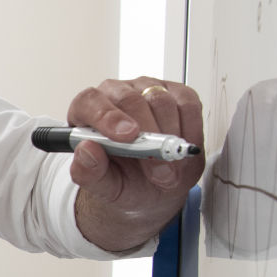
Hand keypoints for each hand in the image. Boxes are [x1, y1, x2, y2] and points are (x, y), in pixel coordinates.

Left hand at [67, 77, 206, 251]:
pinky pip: (188, 105)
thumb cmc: (123, 180)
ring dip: (169, 138)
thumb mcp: (104, 187)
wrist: (152, 186)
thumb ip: (89, 172)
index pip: (91, 102)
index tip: (127, 138)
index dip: (108, 117)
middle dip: (147, 135)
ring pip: (161, 101)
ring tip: (168, 169)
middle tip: (156, 168)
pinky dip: (189, 131)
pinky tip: (181, 151)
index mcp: (87, 111)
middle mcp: (116, 94)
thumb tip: (86, 150)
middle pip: (130, 100)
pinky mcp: (178, 94)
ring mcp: (147, 90)